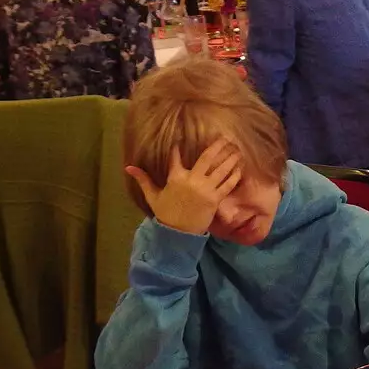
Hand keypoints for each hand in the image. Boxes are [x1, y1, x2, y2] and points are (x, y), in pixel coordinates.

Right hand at [125, 139, 240, 234]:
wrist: (178, 233)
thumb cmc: (165, 213)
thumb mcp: (152, 196)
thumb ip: (143, 179)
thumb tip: (128, 167)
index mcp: (175, 177)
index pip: (176, 156)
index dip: (180, 146)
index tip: (186, 135)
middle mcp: (192, 180)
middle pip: (207, 158)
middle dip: (217, 146)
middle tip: (225, 137)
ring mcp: (205, 189)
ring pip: (221, 169)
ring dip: (230, 158)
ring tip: (237, 149)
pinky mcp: (215, 199)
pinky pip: (228, 184)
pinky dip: (235, 175)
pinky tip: (240, 167)